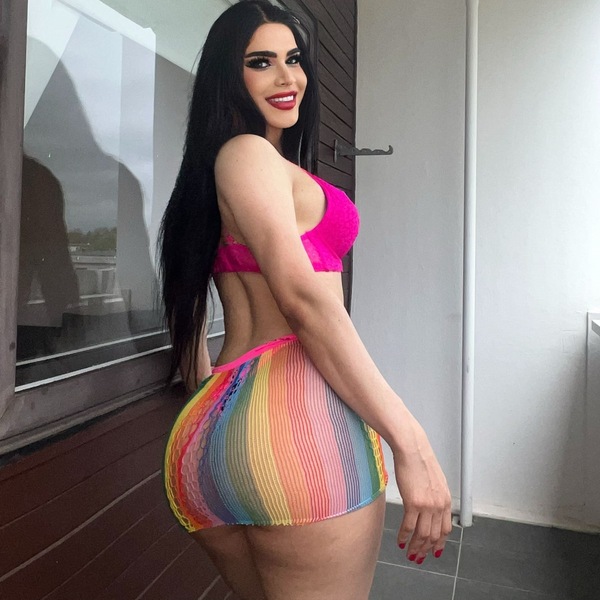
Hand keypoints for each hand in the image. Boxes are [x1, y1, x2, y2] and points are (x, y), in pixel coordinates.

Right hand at [393, 419, 451, 564]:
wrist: (412, 448)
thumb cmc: (420, 460)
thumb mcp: (435, 480)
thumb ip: (435, 496)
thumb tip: (430, 506)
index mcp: (446, 500)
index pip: (445, 529)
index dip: (439, 543)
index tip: (434, 551)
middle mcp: (439, 505)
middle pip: (433, 535)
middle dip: (425, 550)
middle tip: (418, 557)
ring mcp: (427, 505)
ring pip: (422, 535)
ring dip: (415, 547)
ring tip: (409, 554)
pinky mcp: (413, 503)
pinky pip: (409, 526)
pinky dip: (404, 537)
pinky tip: (400, 541)